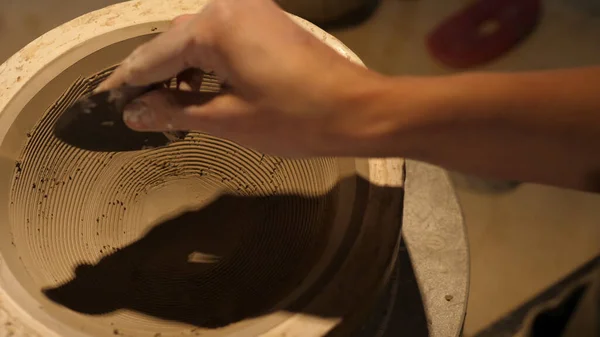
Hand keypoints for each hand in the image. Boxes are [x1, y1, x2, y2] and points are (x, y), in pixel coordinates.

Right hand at [98, 0, 382, 155]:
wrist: (358, 111)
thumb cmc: (295, 119)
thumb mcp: (227, 119)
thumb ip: (173, 111)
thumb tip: (133, 112)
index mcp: (214, 26)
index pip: (154, 55)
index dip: (127, 81)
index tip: (104, 100)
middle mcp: (229, 6)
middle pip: (174, 42)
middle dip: (152, 76)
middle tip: (131, 108)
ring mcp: (252, 11)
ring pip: (198, 40)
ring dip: (179, 71)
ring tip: (164, 107)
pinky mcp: (267, 22)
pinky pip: (223, 39)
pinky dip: (206, 65)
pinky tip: (198, 90)